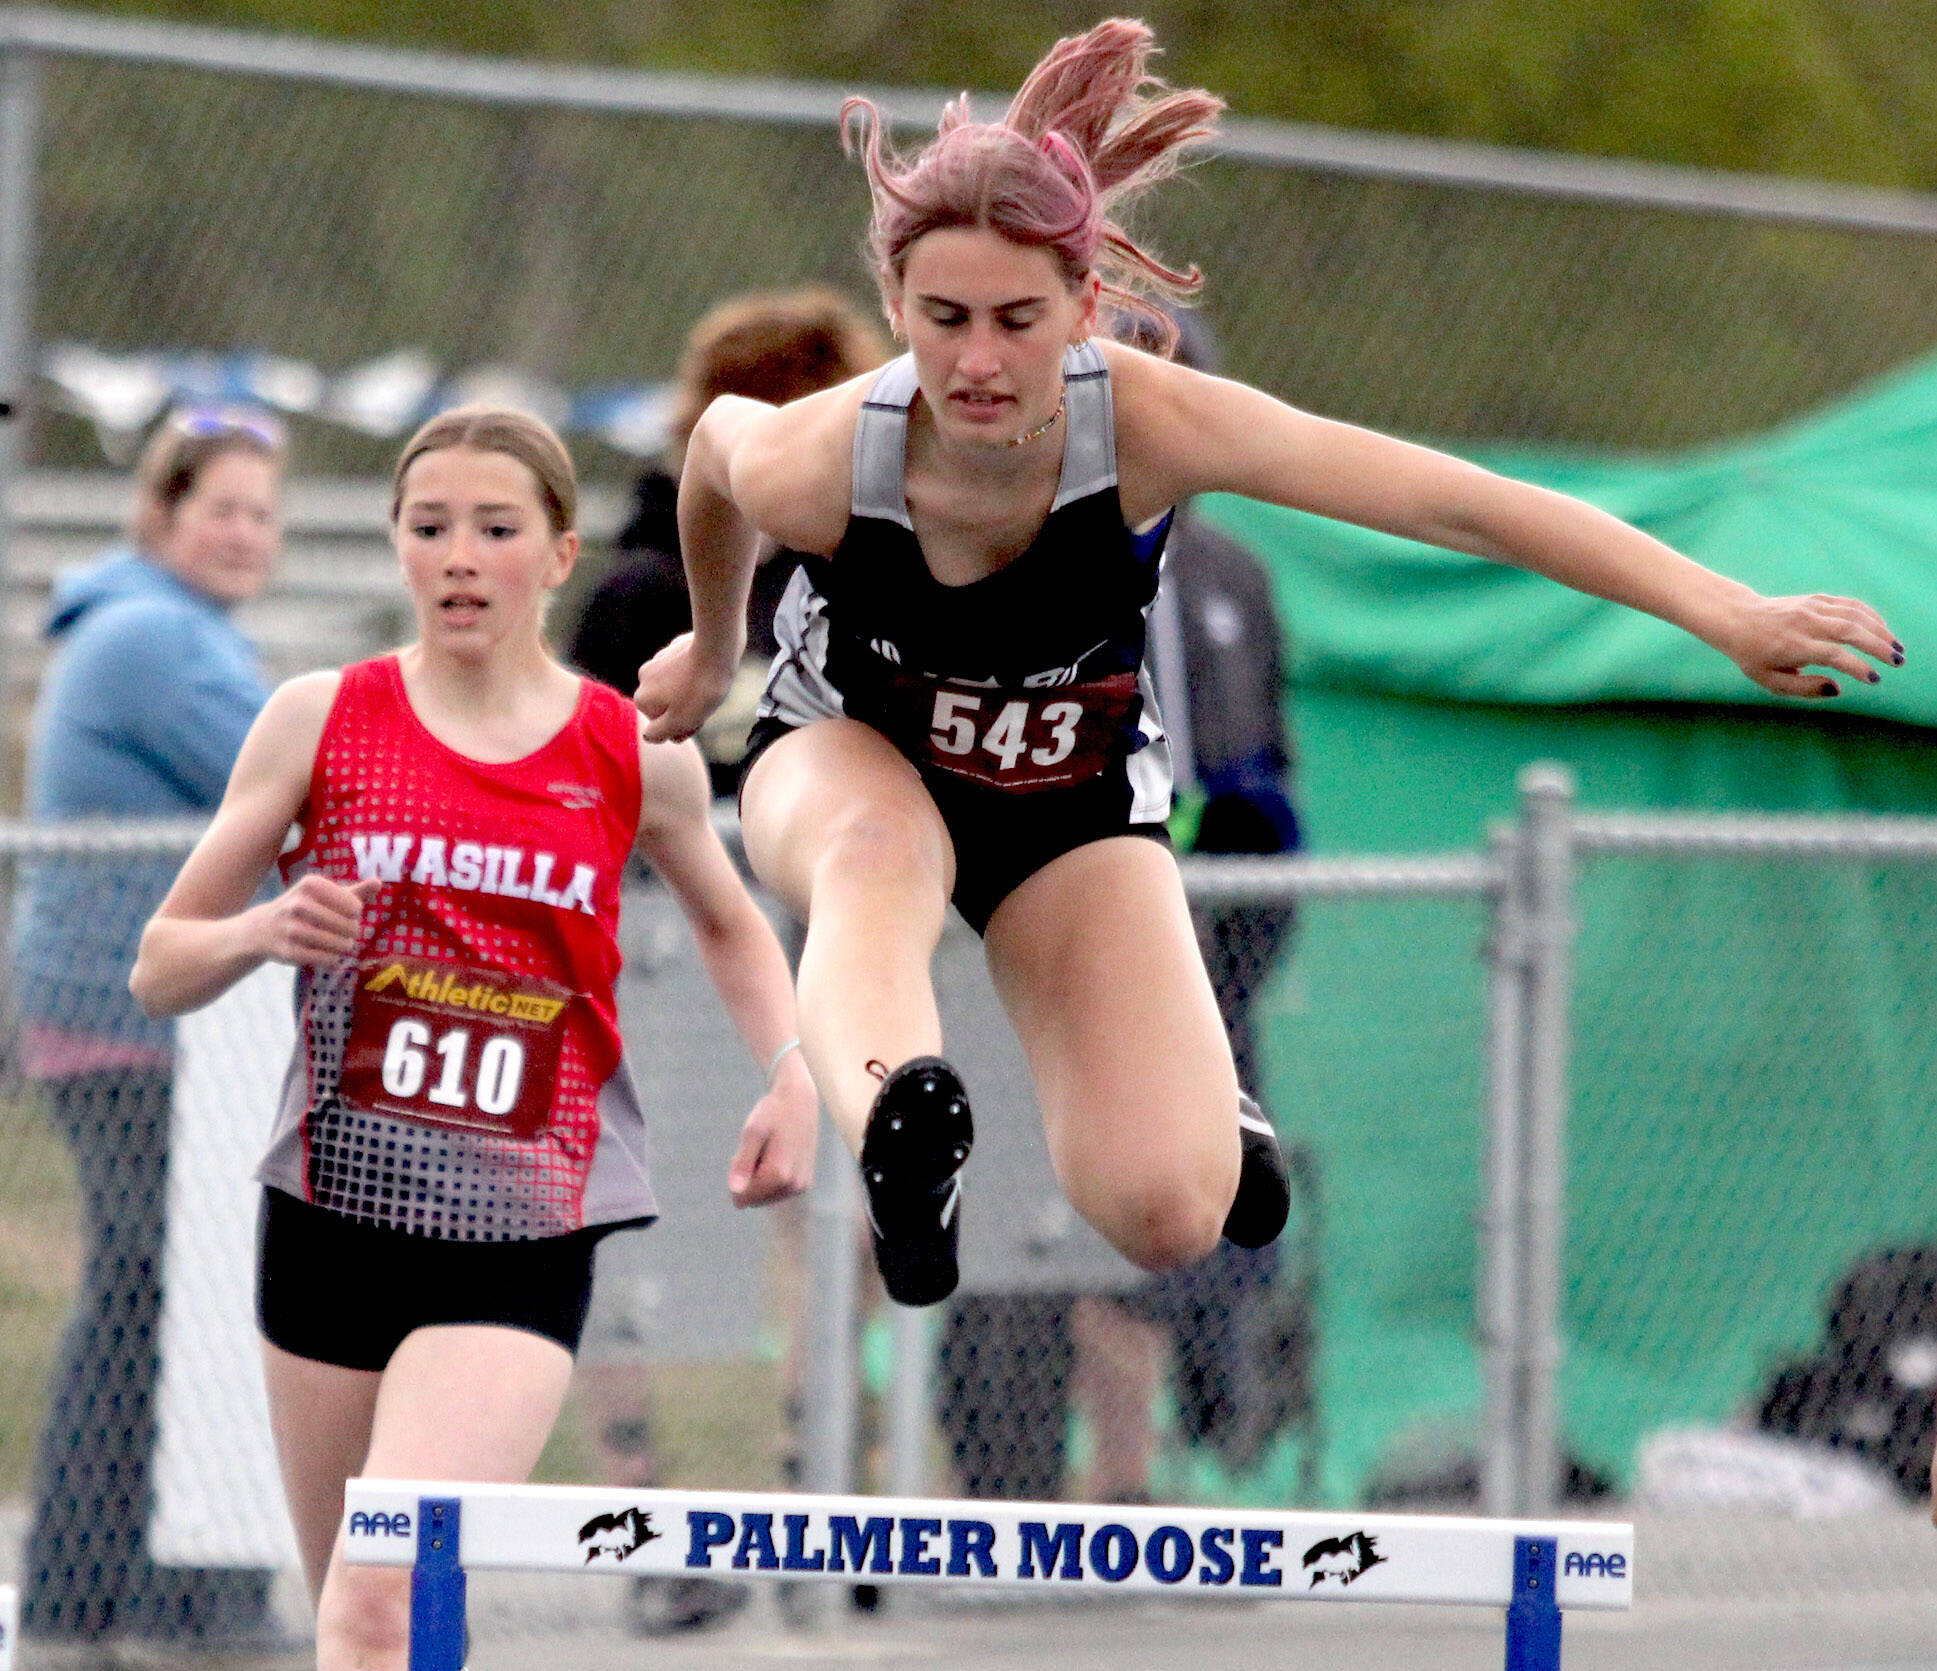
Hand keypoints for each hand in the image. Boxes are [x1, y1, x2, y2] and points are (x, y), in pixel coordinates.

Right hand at [250, 875, 381, 967]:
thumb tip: (379, 883)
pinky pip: (326, 959)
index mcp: (311, 885)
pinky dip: (333, 960)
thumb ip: (354, 891)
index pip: (354, 905)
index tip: (347, 913)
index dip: (355, 913)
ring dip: (345, 946)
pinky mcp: (289, 951)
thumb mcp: (324, 895)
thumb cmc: (303, 908)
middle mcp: (299, 904)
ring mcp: (292, 928)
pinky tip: (330, 955)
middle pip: (350, 925)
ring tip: (341, 944)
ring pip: (340, 944)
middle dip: (352, 931)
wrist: (263, 928)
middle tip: (345, 932)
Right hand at [635, 632, 740, 743]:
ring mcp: (659, 660)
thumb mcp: (679, 722)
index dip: (682, 727)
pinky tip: (709, 670)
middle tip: (704, 702)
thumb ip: (658, 733)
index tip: (696, 717)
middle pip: (667, 706)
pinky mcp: (676, 648)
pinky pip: (686, 669)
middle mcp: (644, 678)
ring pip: (676, 687)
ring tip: (708, 686)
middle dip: (685, 709)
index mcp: (643, 699)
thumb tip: (648, 735)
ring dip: (691, 691)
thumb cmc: (700, 689)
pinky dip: (695, 673)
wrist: (717, 649)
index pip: (660, 726)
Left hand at [726, 1060, 818, 1207]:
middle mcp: (793, 1185)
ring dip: (760, 1178)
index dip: (737, 1175)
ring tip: (769, 1149)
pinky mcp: (805, 1184)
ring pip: (765, 1196)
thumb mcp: (752, 1133)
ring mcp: (801, 1186)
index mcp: (778, 1174)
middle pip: (754, 1198)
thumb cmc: (772, 1113)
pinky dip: (772, 1177)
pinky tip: (778, 1154)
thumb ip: (743, 1163)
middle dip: (749, 1178)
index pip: (742, 1197)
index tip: (744, 1152)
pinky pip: (777, 1192)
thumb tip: (736, 1191)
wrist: (800, 1100)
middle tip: (757, 1148)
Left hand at [1719, 592, 1901, 698]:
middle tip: (1898, 662)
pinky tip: (1882, 629)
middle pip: (1849, 631)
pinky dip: (1869, 615)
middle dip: (1878, 646)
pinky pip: (1848, 604)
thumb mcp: (1769, 681)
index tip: (1874, 679)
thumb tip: (1838, 689)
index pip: (1832, 655)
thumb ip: (1803, 688)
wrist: (1738, 618)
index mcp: (1792, 646)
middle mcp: (1804, 624)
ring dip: (1880, 630)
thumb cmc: (1754, 655)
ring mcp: (1811, 608)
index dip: (1856, 667)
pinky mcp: (1816, 599)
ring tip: (1897, 648)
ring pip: (1853, 615)